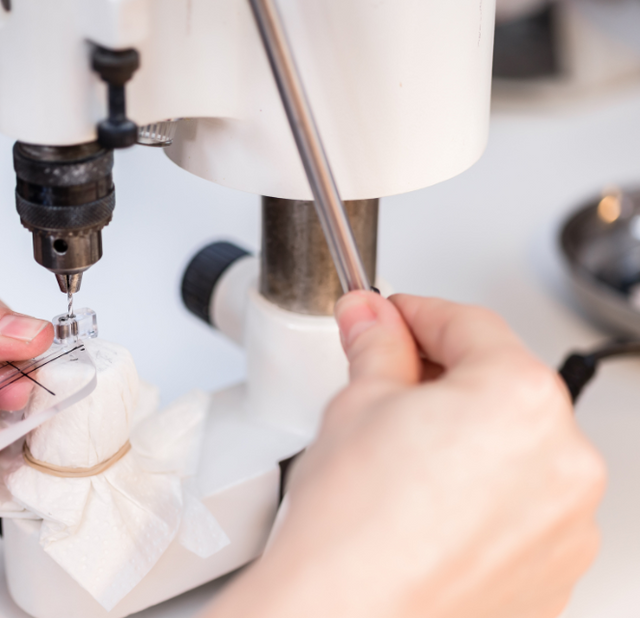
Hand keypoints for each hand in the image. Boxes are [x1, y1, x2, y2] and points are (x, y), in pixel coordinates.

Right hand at [205, 292, 604, 617]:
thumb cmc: (351, 530)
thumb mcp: (356, 404)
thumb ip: (376, 346)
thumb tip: (372, 319)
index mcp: (521, 398)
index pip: (469, 325)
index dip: (416, 313)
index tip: (390, 318)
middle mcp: (563, 459)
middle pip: (500, 386)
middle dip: (442, 377)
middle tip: (386, 383)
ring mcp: (565, 522)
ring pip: (515, 450)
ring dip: (467, 437)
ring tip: (401, 460)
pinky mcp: (553, 571)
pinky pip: (521, 508)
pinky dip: (483, 495)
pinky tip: (426, 506)